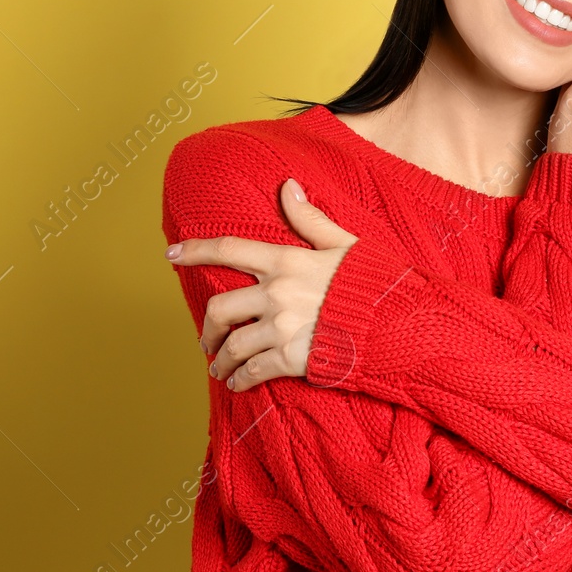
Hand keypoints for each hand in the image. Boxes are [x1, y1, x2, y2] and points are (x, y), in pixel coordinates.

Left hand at [166, 178, 357, 391]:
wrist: (400, 324)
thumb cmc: (376, 283)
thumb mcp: (345, 244)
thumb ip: (310, 219)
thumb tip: (287, 187)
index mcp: (287, 261)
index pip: (229, 249)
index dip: (195, 250)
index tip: (171, 255)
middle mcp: (277, 293)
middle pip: (219, 308)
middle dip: (207, 328)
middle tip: (207, 339)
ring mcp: (282, 327)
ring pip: (231, 345)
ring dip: (220, 360)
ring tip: (219, 367)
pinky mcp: (291, 358)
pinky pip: (252, 371)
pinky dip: (240, 380)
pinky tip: (238, 383)